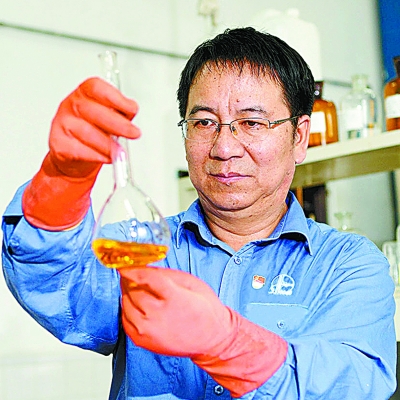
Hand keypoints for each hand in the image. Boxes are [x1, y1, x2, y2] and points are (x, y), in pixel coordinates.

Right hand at [48, 77, 140, 176]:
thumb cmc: (95, 133)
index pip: (97, 88)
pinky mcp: (58, 144)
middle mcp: (71, 105)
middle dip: (118, 124)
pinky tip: (106, 157)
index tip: (132, 109)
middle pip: (93, 111)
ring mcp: (62, 124)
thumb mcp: (110, 118)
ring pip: (87, 132)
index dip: (116, 98)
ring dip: (108, 144)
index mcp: (85, 93)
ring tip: (120, 151)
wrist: (74, 158)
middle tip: (133, 133)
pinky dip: (96, 156)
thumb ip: (121, 112)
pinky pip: (78, 150)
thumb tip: (131, 109)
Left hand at [119, 267, 287, 397]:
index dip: (131, 268)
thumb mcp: (191, 282)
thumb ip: (165, 274)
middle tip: (132, 272)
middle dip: (130, 278)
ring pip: (126, 304)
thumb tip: (145, 267)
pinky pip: (125, 319)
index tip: (124, 262)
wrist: (212, 338)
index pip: (144, 278)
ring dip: (128, 293)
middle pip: (132, 290)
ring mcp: (148, 331)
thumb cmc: (205, 309)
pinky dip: (128, 308)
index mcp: (173, 298)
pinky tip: (139, 304)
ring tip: (139, 288)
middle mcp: (157, 316)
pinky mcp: (142, 341)